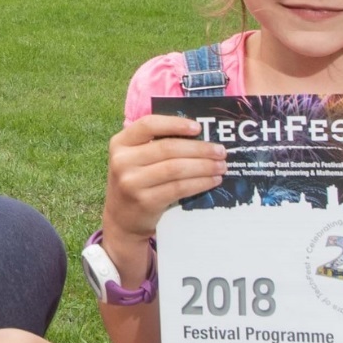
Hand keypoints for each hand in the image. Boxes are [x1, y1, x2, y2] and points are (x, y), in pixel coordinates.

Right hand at [106, 113, 227, 242]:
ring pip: (176, 168)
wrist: (122, 217)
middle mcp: (122, 161)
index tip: (198, 128)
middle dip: (199, 149)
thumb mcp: (136, 158)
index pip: (148, 125)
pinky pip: (179, 188)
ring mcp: (132, 182)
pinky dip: (199, 183)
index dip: (175, 124)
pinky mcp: (145, 201)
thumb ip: (156, 144)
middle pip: (168, 148)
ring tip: (221, 166)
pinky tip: (212, 181)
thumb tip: (200, 135)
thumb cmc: (136, 180)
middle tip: (221, 151)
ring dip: (204, 166)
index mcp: (121, 143)